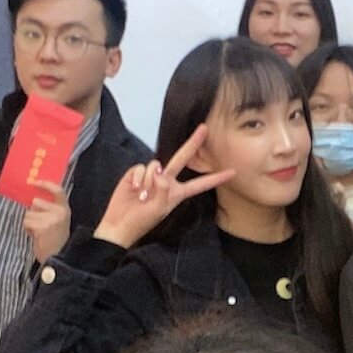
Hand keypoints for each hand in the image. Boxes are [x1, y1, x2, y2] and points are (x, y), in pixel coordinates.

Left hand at [24, 180, 71, 262]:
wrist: (58, 257)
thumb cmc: (55, 240)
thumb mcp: (57, 221)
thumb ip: (49, 209)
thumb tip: (33, 199)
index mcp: (65, 209)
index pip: (58, 190)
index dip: (45, 184)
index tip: (34, 182)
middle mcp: (60, 212)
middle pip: (36, 202)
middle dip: (33, 212)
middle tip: (38, 223)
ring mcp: (51, 219)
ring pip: (29, 213)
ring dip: (30, 222)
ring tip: (38, 232)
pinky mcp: (42, 227)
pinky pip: (27, 222)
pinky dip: (28, 229)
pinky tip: (35, 236)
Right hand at [93, 124, 234, 248]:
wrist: (120, 223)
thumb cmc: (142, 221)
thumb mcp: (158, 209)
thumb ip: (163, 190)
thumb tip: (159, 171)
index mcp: (177, 193)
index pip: (200, 184)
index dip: (216, 178)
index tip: (232, 172)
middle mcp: (167, 181)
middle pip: (182, 158)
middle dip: (193, 143)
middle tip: (204, 128)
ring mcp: (152, 176)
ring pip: (156, 165)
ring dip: (149, 181)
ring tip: (142, 197)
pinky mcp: (137, 173)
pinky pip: (141, 168)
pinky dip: (138, 179)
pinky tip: (134, 190)